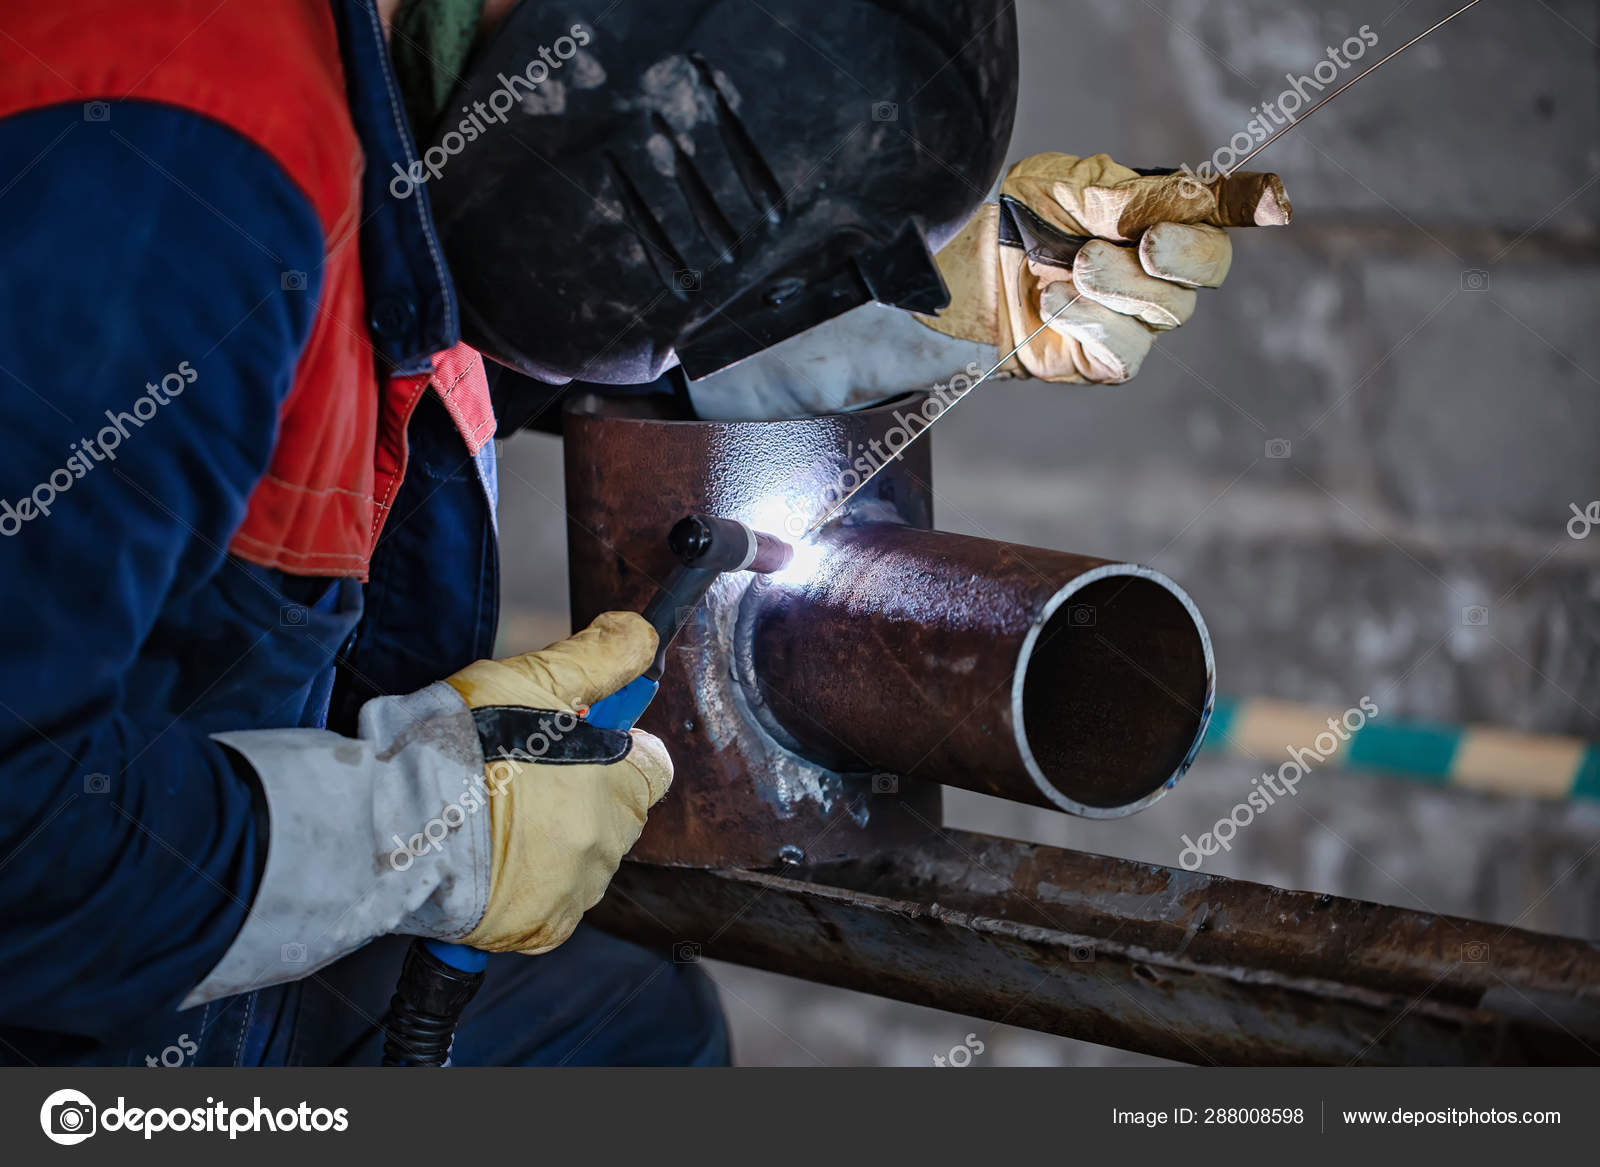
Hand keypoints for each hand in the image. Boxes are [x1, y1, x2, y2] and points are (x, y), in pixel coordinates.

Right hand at [444, 612, 672, 954]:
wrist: (394, 817)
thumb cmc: (466, 744)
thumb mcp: (536, 677)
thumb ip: (601, 656)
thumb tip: (640, 635)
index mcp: (623, 785)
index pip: (651, 767)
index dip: (615, 750)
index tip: (574, 742)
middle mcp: (609, 845)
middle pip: (613, 816)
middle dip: (578, 797)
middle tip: (515, 777)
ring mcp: (574, 891)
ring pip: (577, 862)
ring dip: (547, 844)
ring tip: (486, 818)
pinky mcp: (536, 928)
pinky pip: (545, 908)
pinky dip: (521, 889)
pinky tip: (482, 861)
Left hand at [919, 153, 1289, 382]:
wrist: (957, 273)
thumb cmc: (1013, 220)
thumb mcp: (1066, 187)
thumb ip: (1128, 196)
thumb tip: (1194, 192)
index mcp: (1158, 214)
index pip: (1217, 212)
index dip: (1249, 206)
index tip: (1274, 203)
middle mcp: (1158, 269)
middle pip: (1209, 268)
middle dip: (1183, 254)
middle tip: (1147, 243)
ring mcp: (1136, 319)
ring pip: (1168, 310)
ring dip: (1120, 285)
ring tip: (1073, 265)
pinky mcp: (1106, 360)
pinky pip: (1126, 348)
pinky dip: (1092, 321)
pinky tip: (1054, 300)